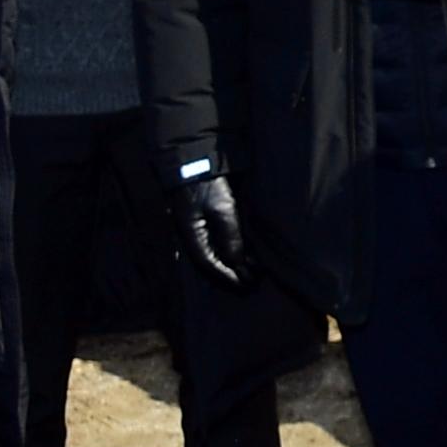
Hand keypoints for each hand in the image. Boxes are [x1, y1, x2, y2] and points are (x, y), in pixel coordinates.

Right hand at [174, 170, 248, 288]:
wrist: (199, 160)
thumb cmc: (208, 184)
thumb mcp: (223, 209)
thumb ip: (231, 237)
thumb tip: (237, 263)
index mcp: (192, 236)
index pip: (209, 265)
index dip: (228, 277)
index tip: (246, 285)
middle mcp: (194, 236)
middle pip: (212, 263)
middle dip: (232, 274)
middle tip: (253, 282)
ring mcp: (199, 229)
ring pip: (216, 254)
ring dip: (234, 264)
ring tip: (254, 271)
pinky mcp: (208, 221)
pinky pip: (219, 243)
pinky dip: (233, 251)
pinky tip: (247, 255)